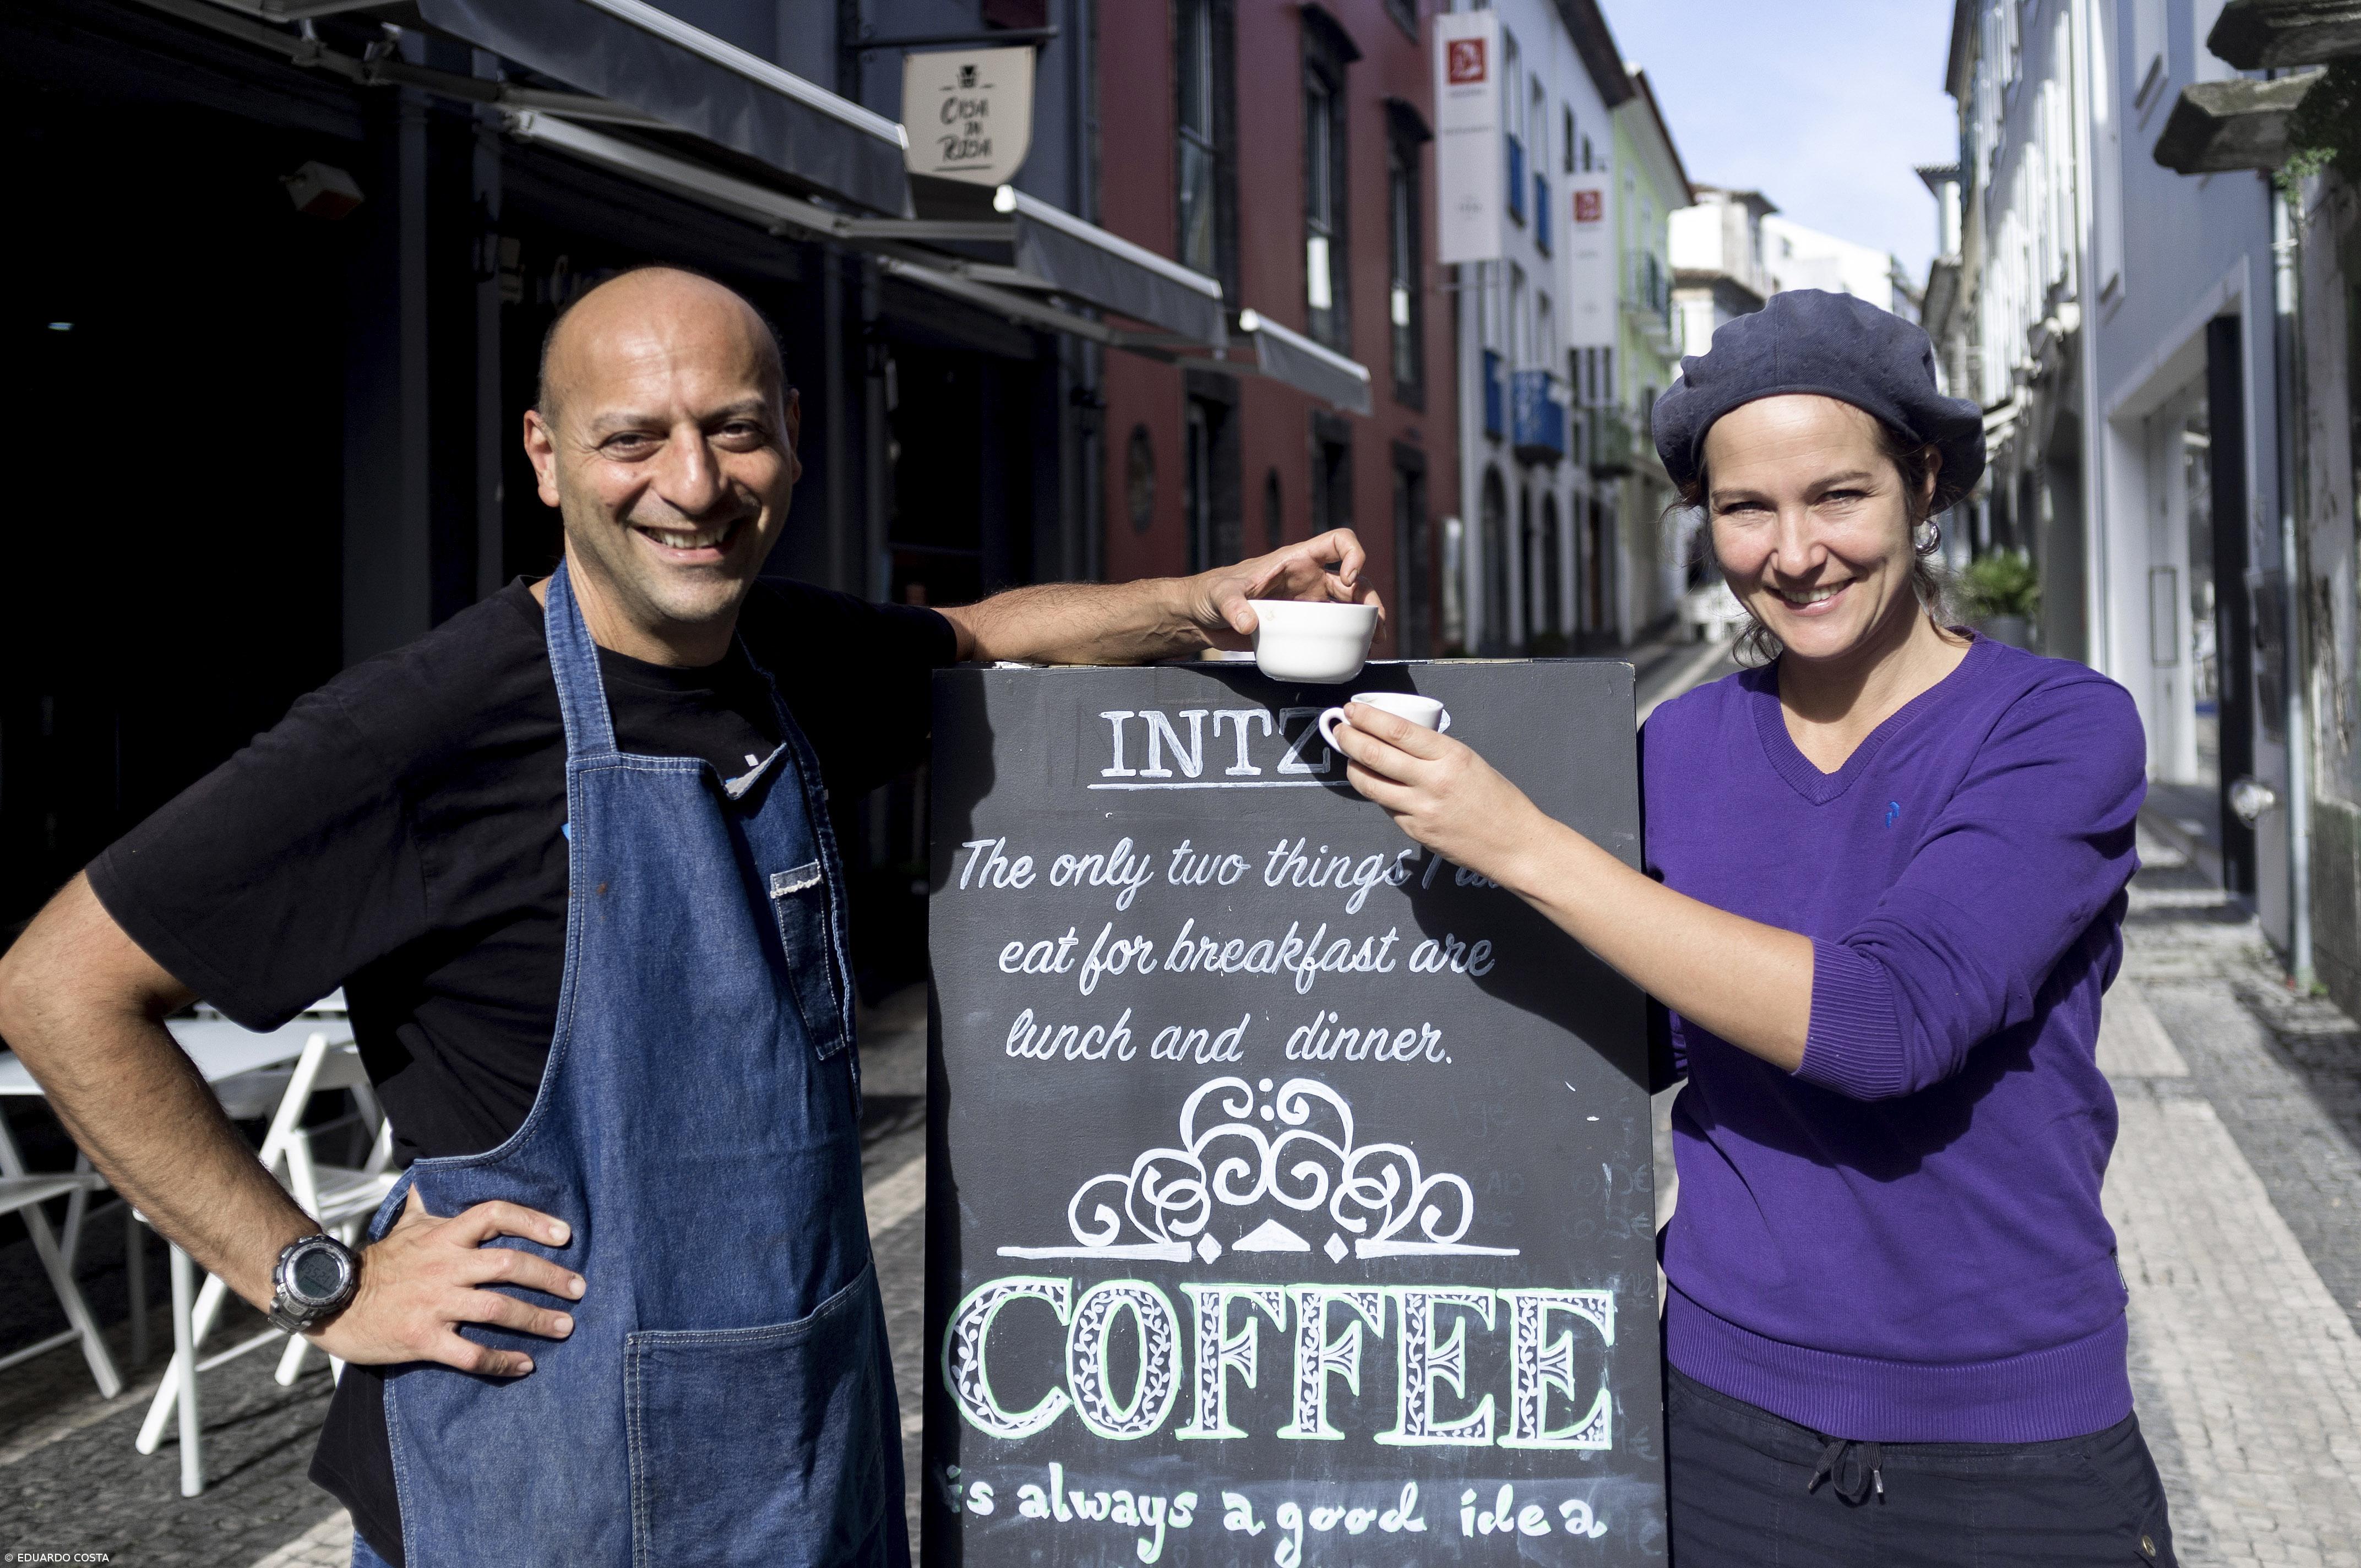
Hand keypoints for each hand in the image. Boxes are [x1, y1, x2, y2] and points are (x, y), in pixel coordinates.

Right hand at [310, 1187, 582, 1375]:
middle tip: (579, 1289)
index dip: (535, 1221)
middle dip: (551, 1277)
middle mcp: (445, 1266)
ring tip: (565, 1327)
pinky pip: (470, 1353)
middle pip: (510, 1264)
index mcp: (444, 1236)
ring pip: (497, 1308)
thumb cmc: (378, 1264)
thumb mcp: (407, 1224)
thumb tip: (438, 1176)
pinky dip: (501, 1361)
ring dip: (537, 1318)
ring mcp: (435, 1303)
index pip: (497, 1214)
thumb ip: (432, 1204)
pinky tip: (524, 1365)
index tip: (566, 1236)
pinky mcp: (423, 1339)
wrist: (333, 1301)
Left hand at [1189, 528, 1383, 648]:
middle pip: (1354, 579)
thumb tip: (1248, 623)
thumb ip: (1233, 605)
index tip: (1348, 579)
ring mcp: (1308, 603)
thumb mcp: (1221, 594)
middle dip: (1369, 598)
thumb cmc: (1212, 594)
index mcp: (1295, 560)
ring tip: (1374, 640)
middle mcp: (1308, 578)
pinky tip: (1355, 652)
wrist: (1203, 617)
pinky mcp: (1303, 626)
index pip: (1337, 542)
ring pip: (1349, 606)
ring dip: (1366, 620)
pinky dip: (1348, 638)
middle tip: (1374, 623)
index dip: (1353, 554)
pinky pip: (1333, 629)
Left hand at [1327, 702, 1541, 883]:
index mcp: (1450, 756)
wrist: (1514, 844)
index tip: (1352, 710)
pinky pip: (1386, 807)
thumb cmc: (1498, 800)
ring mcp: (1421, 810)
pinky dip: (1377, 792)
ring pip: (1371, 784)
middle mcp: (1433, 782)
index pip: (1397, 731)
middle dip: (1349, 739)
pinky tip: (1376, 784)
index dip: (1368, 718)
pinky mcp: (1415, 831)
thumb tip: (1397, 742)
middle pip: (1375, 755)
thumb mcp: (1470, 762)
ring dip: (1353, 767)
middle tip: (1339, 729)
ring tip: (1349, 756)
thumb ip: (1434, 753)